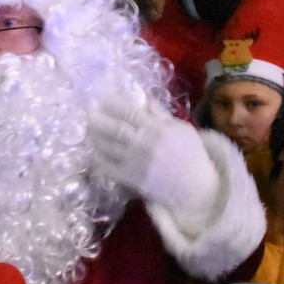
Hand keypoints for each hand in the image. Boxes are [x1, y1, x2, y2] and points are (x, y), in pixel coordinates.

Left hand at [88, 99, 218, 230]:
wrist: (195, 186)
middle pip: (114, 130)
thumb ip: (160, 113)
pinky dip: (99, 160)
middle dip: (98, 120)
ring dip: (95, 138)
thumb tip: (143, 97)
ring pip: (108, 148)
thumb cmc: (190, 154)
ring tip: (89, 131)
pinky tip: (95, 154)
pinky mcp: (132, 179)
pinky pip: (109, 169)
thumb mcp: (180, 128)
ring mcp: (136, 163)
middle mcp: (143, 145)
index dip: (112, 105)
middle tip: (88, 114)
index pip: (129, 113)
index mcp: (156, 129)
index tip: (102, 99)